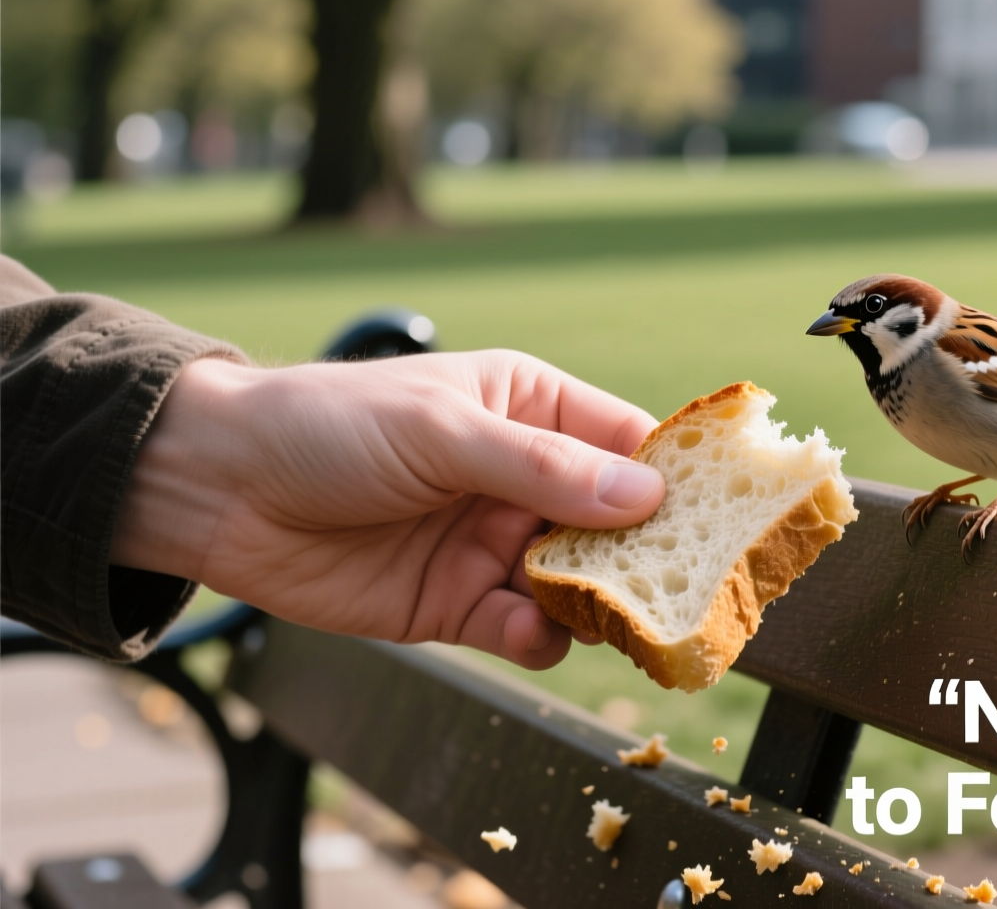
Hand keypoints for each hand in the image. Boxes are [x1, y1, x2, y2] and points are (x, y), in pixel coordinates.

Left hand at [110, 351, 664, 668]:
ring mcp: (495, 544)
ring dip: (599, 605)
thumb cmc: (328, 426)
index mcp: (533, 408)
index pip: (631, 445)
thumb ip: (544, 468)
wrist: (217, 490)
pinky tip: (528, 632)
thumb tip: (647, 501)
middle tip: (686, 589)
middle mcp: (526, 479)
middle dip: (650, 557)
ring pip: (581, 585)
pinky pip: (525, 629)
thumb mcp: (444, 430)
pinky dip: (538, 638)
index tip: (728, 515)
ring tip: (607, 618)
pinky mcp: (460, 605)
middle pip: (619, 525)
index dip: (680, 479)